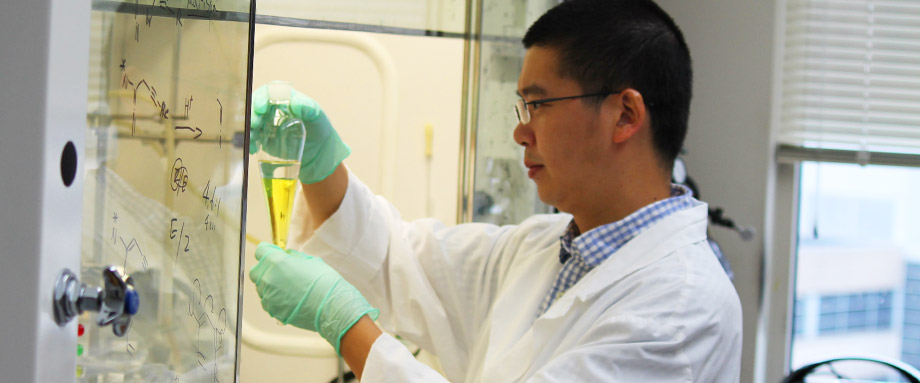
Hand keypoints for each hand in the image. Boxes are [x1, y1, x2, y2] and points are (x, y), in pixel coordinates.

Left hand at [248, 243, 377, 354]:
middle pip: (256, 270)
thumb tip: (286, 256)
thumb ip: (292, 256)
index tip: (274, 253)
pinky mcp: (271, 310)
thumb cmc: (324, 282)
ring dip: (270, 284)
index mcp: (275, 262)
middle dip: (265, 269)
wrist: (331, 306)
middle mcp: (267, 278)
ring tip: (288, 287)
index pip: (261, 250)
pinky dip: (274, 298)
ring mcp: (268, 296)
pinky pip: (267, 301)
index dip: (269, 251)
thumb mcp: (310, 260)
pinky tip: (289, 298)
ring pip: (261, 287)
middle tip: (280, 271)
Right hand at [250, 84, 350, 183]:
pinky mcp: (264, 138)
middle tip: (255, 124)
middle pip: (255, 106)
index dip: (261, 97)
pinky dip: (251, 142)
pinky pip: (253, 138)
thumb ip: (309, 107)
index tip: (261, 107)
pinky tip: (254, 149)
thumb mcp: (317, 116)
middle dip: (252, 114)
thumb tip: (294, 103)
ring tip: (253, 139)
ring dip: (248, 129)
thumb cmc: (319, 126)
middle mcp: (272, 109)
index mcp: (283, 99)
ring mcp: (267, 123)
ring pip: (251, 122)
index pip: (268, 92)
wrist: (319, 149)